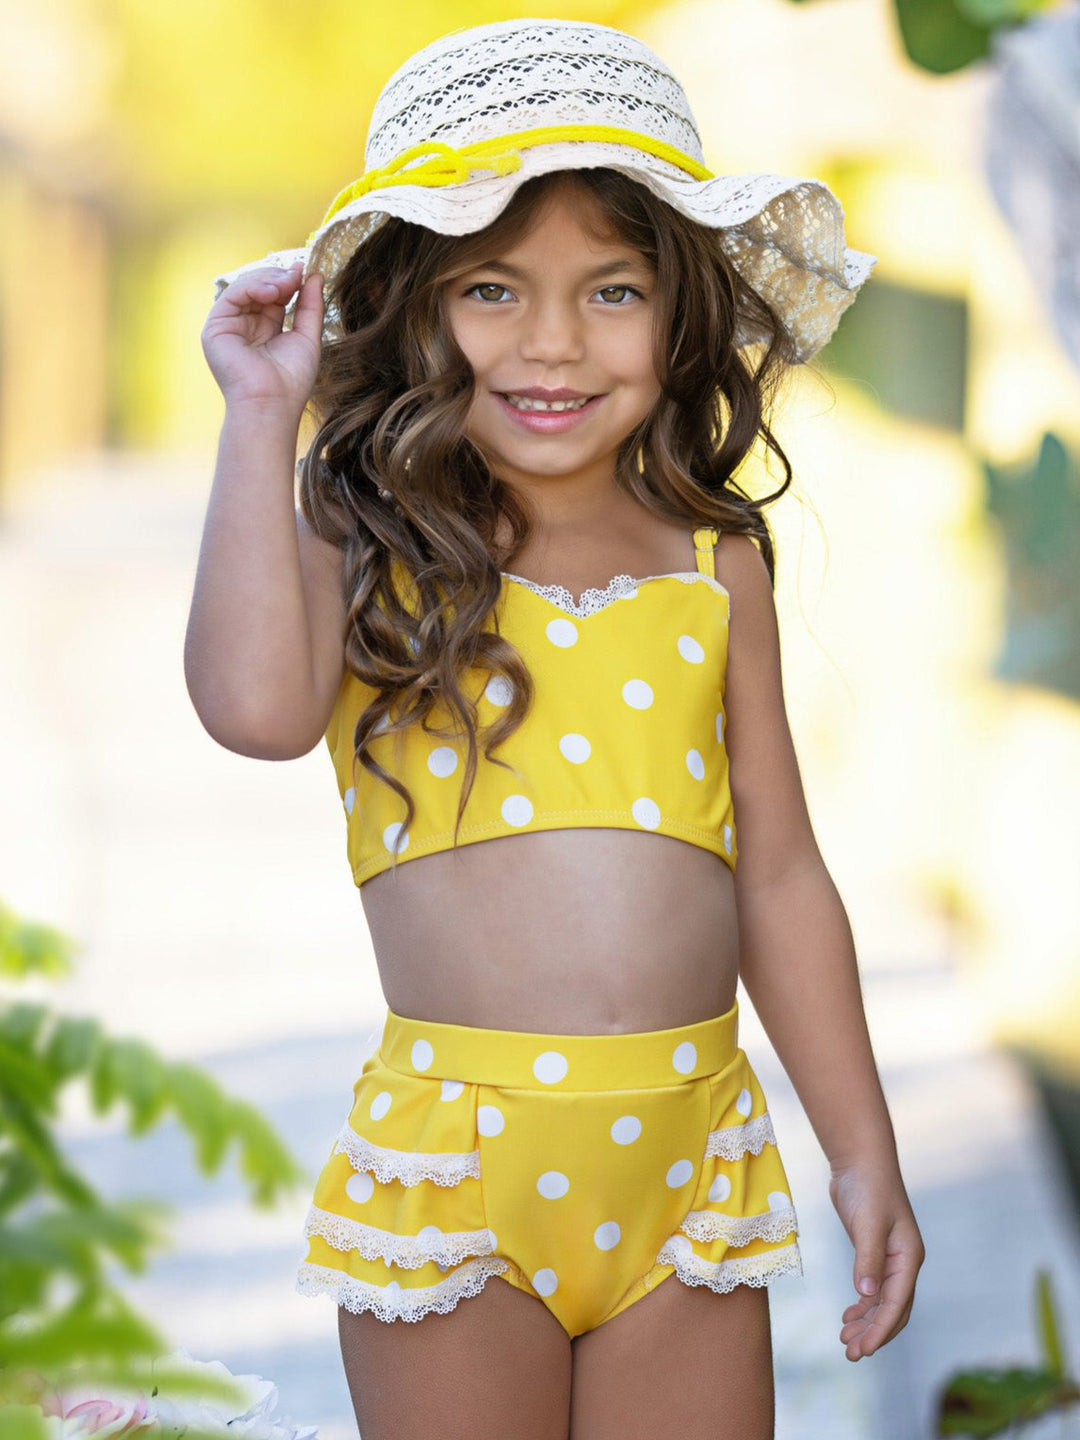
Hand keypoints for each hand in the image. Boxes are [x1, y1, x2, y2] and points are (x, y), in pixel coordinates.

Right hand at [201, 261, 323, 412]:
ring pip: (244, 287)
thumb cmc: (291, 381)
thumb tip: (314, 275)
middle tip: (296, 276)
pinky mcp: (216, 327)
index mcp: (265, 329)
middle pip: (259, 287)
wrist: (271, 403)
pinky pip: (232, 294)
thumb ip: (310, 306)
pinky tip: (272, 292)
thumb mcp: (307, 337)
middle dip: (278, 277)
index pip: (274, 295)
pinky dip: (252, 286)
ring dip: (268, 280)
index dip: (288, 281)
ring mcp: (229, 325)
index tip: (304, 270)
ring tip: (286, 285)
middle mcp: (245, 325)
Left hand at [829, 1157, 924, 1360]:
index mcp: (909, 1258)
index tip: (863, 1350)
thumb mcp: (868, 1222)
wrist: (860, 1160)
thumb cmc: (868, 1187)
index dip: (880, 1329)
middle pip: (893, 1309)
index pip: (897, 1304)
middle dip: (874, 1333)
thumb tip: (867, 1294)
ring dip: (866, 1322)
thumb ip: (867, 1258)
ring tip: (845, 1341)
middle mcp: (903, 1262)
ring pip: (881, 1302)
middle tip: (851, 1354)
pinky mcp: (873, 1252)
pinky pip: (872, 1288)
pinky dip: (862, 1305)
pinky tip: (848, 1317)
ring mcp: (889, 1258)